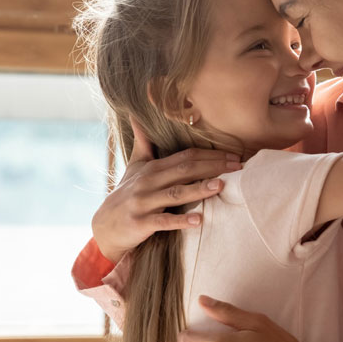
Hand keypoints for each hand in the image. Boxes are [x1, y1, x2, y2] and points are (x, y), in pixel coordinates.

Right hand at [91, 115, 241, 262]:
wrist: (105, 226)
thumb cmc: (125, 195)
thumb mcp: (134, 166)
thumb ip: (143, 143)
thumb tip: (137, 115)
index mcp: (152, 168)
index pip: (185, 156)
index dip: (210, 154)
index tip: (234, 156)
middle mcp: (148, 182)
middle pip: (184, 170)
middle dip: (213, 166)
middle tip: (238, 166)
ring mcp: (144, 202)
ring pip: (175, 194)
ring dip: (199, 189)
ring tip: (220, 186)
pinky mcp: (140, 223)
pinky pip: (163, 221)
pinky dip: (180, 221)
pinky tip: (198, 221)